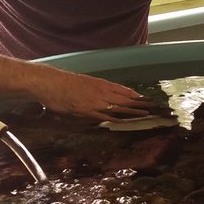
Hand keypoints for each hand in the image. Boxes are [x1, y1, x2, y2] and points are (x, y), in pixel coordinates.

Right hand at [31, 68, 159, 120]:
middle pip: (125, 98)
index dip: (134, 95)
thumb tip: (99, 95)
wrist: (50, 83)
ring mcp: (95, 101)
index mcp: (100, 84)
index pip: (122, 90)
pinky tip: (125, 121)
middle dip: (139, 102)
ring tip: (146, 113)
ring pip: (119, 106)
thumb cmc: (63, 83)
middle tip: (153, 106)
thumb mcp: (82, 84)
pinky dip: (116, 118)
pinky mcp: (88, 110)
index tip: (144, 98)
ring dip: (133, 110)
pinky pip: (105, 115)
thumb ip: (92, 90)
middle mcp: (101, 91)